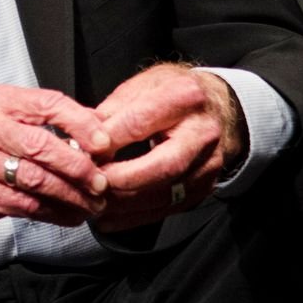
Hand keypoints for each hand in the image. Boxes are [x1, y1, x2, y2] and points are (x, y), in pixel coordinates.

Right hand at [0, 85, 113, 245]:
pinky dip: (54, 213)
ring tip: (92, 204)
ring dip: (71, 196)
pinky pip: (26, 204)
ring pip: (37, 179)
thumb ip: (46, 125)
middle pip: (42, 145)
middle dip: (78, 167)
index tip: (104, 144)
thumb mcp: (8, 126)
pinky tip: (70, 216)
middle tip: (101, 182)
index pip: (48, 104)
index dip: (81, 124)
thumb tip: (98, 133)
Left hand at [87, 63, 246, 232]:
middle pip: (163, 165)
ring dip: (125, 203)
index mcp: (184, 97)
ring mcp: (208, 164)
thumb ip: (113, 109)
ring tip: (94, 203)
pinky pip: (168, 209)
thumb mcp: (145, 84)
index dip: (110, 139)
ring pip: (165, 193)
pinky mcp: (205, 188)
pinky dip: (135, 217)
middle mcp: (202, 133)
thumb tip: (83, 135)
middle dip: (122, 179)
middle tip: (91, 183)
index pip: (142, 122)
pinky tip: (111, 218)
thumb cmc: (175, 91)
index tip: (83, 150)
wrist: (220, 107)